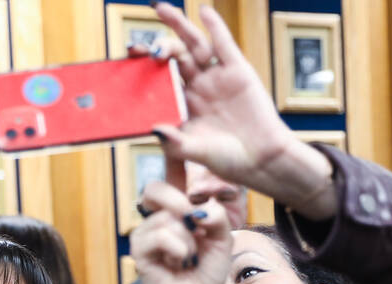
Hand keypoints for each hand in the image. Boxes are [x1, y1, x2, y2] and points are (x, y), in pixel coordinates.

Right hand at [132, 159, 232, 283]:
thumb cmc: (207, 270)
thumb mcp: (223, 235)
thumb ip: (215, 214)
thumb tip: (196, 209)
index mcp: (177, 207)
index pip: (171, 172)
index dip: (170, 150)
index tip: (165, 128)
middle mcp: (157, 215)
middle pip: (155, 187)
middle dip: (179, 201)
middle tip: (198, 224)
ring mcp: (145, 232)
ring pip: (165, 215)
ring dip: (187, 237)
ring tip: (189, 256)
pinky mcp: (139, 250)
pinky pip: (162, 235)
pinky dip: (179, 250)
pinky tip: (180, 264)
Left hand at [149, 3, 336, 218]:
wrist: (262, 160)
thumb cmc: (228, 160)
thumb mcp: (196, 153)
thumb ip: (175, 143)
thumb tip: (154, 128)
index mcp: (183, 103)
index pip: (160, 78)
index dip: (145, 68)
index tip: (129, 60)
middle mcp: (198, 86)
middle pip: (174, 57)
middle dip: (157, 48)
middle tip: (142, 47)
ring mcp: (217, 77)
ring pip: (194, 45)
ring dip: (178, 26)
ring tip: (160, 9)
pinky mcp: (239, 71)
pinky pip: (224, 45)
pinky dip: (215, 27)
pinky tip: (204, 12)